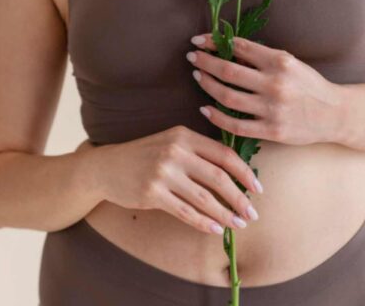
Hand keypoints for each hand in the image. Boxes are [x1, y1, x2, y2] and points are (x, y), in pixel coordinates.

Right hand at [91, 126, 260, 235]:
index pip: (224, 154)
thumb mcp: (170, 142)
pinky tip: (215, 229)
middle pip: (219, 177)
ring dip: (225, 214)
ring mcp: (162, 173)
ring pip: (204, 198)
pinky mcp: (152, 193)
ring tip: (238, 224)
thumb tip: (236, 175)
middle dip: (240, 198)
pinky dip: (204, 222)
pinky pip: (185, 212)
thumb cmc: (144, 156)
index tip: (258, 190)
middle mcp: (174, 151)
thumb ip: (198, 152)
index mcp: (183, 136)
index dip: (245, 173)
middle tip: (252, 214)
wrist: (106, 167)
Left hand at [188, 33, 347, 145]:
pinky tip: (205, 109)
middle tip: (192, 57)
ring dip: (207, 85)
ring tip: (198, 76)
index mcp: (280, 62)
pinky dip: (216, 117)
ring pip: (227, 96)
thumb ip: (262, 58)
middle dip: (205, 62)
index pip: (239, 47)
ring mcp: (273, 108)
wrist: (335, 114)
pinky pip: (236, 125)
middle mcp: (275, 84)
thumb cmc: (309, 85)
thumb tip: (226, 48)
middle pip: (228, 71)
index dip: (214, 42)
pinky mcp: (272, 130)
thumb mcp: (290, 63)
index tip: (199, 40)